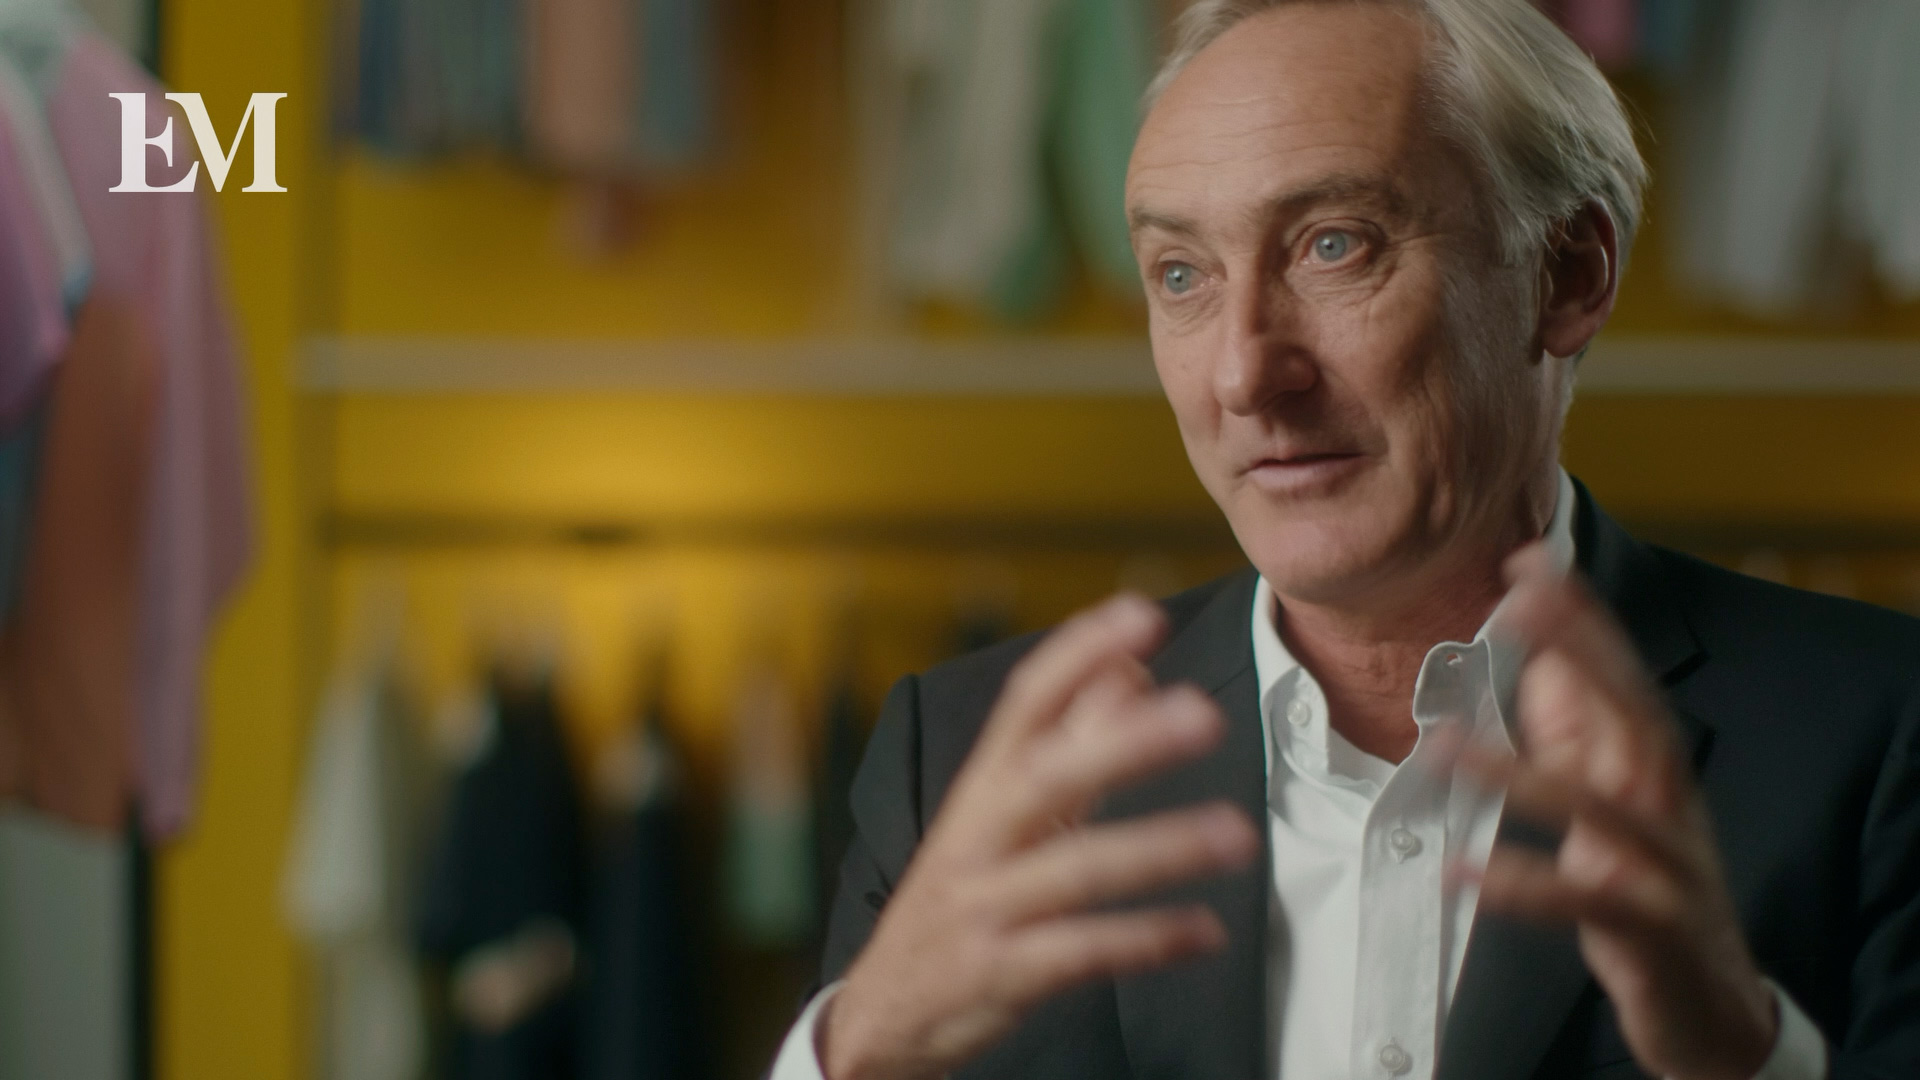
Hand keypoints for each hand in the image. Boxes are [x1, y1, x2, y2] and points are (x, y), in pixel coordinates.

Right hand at [820, 595, 1261, 1079]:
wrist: (885, 1011)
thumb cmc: (963, 895)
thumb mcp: (1004, 815)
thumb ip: (1071, 742)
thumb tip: (1131, 671)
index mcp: (982, 788)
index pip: (1026, 703)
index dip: (1080, 655)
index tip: (1142, 615)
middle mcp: (977, 837)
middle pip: (1047, 775)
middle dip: (1125, 742)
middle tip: (1203, 715)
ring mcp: (985, 906)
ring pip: (1075, 869)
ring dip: (1161, 846)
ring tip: (1237, 835)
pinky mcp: (1002, 974)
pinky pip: (1082, 952)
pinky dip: (1147, 939)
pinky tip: (1205, 930)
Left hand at [1462, 545, 1776, 1079]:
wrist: (1711, 1009)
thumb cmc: (1644, 894)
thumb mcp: (1608, 805)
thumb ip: (1576, 739)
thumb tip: (1538, 663)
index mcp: (1653, 769)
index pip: (1620, 675)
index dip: (1578, 617)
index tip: (1526, 559)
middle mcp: (1668, 804)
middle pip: (1630, 713)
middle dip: (1578, 650)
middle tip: (1515, 599)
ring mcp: (1666, 866)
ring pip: (1599, 806)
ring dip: (1518, 772)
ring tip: (1439, 746)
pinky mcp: (1651, 929)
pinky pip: (1583, 901)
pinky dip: (1521, 885)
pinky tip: (1459, 871)